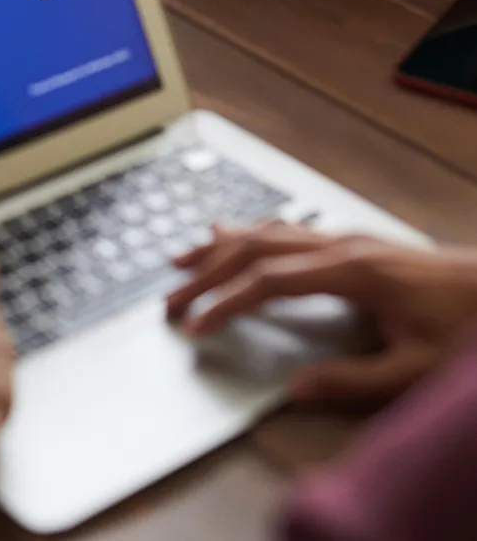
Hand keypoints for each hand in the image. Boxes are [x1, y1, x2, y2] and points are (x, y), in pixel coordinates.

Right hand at [166, 222, 476, 405]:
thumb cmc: (461, 329)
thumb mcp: (413, 369)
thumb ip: (351, 380)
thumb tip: (293, 388)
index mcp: (351, 270)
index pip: (270, 280)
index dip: (226, 302)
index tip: (194, 325)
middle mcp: (342, 244)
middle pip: (259, 248)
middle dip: (209, 271)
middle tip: (169, 296)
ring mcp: (347, 238)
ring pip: (271, 232)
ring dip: (223, 244)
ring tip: (182, 256)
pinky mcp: (354, 244)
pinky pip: (289, 230)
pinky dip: (252, 232)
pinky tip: (236, 232)